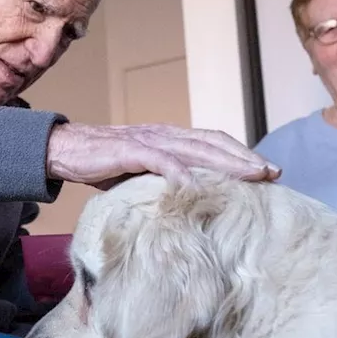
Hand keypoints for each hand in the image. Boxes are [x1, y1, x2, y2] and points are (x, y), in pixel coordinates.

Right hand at [45, 122, 279, 188]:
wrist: (63, 150)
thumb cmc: (101, 164)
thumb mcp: (140, 173)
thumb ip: (164, 181)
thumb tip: (190, 203)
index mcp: (169, 138)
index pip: (213, 143)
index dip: (241, 155)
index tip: (267, 172)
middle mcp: (164, 134)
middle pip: (213, 142)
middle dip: (245, 158)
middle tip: (273, 173)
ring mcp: (148, 140)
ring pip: (195, 148)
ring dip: (226, 162)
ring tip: (250, 176)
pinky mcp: (128, 150)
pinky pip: (159, 160)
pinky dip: (179, 171)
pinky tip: (197, 185)